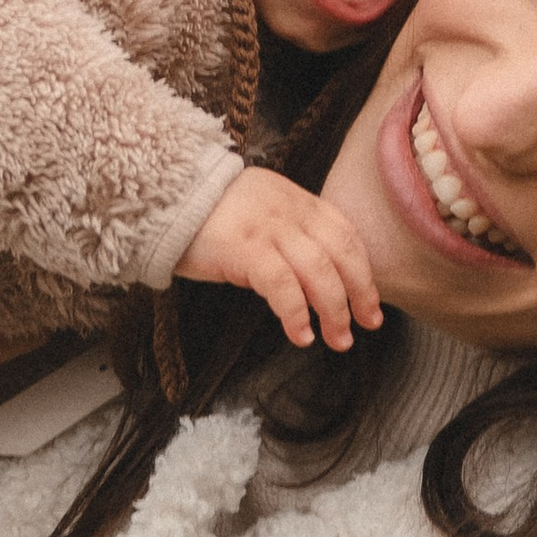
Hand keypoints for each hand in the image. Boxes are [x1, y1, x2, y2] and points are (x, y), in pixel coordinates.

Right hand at [176, 168, 382, 351]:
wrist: (165, 197)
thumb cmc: (209, 214)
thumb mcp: (262, 211)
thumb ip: (290, 232)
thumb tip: (317, 276)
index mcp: (297, 201)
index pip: (346, 234)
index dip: (364, 272)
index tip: (371, 304)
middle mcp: (289, 212)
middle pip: (340, 253)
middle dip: (358, 294)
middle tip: (364, 326)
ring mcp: (267, 229)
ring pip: (318, 270)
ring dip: (333, 310)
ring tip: (337, 339)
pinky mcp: (243, 249)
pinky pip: (281, 284)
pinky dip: (296, 313)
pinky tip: (300, 335)